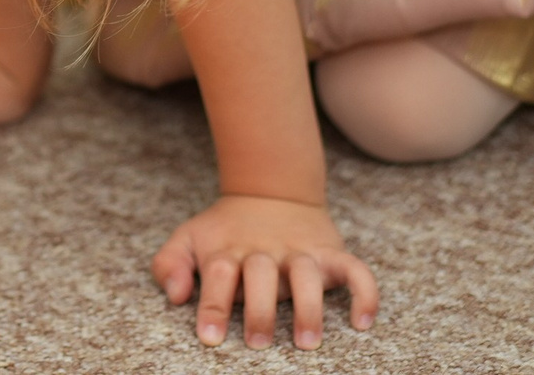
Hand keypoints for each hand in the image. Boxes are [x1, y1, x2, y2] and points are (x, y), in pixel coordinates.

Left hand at [151, 194, 377, 348]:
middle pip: (262, 274)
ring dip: (308, 307)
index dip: (214, 305)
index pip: (220, 275)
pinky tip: (362, 321)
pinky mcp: (331, 252)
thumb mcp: (189, 238)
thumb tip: (176, 295)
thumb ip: (170, 264)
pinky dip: (363, 292)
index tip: (210, 337)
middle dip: (259, 309)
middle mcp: (265, 250)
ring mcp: (300, 251)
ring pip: (308, 274)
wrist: (271, 190)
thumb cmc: (225, 230)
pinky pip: (355, 269)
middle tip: (257, 343)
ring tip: (306, 342)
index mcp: (229, 249)